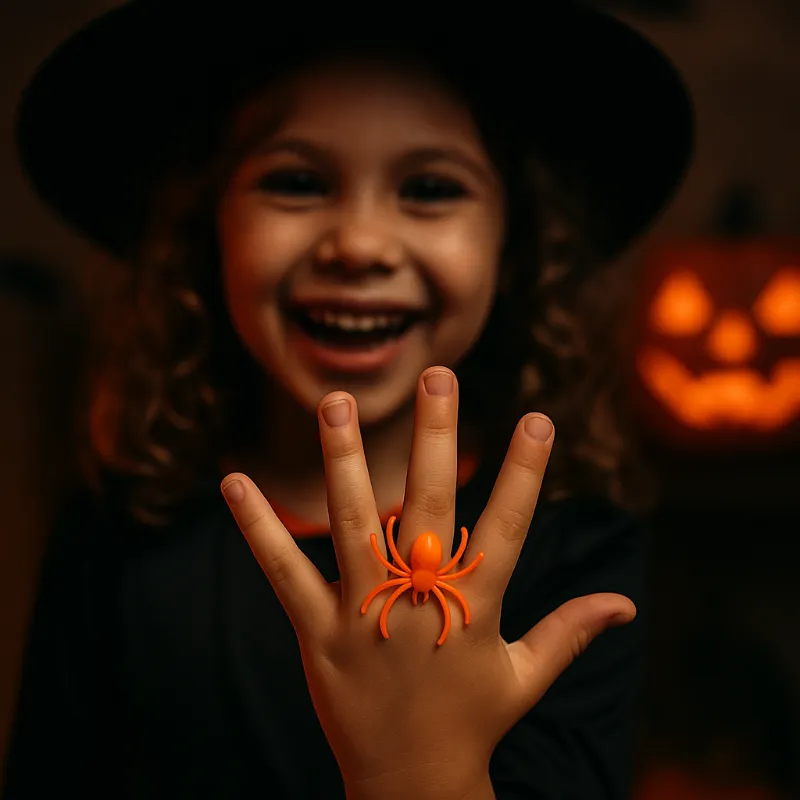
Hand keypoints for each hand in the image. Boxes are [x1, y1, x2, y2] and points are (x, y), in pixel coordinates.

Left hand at [221, 367, 635, 799]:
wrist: (411, 788)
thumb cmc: (472, 723)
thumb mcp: (526, 676)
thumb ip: (570, 630)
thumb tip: (627, 602)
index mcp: (476, 607)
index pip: (508, 527)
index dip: (525, 472)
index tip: (538, 419)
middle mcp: (421, 601)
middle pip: (431, 506)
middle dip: (436, 438)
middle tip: (436, 375)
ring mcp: (365, 614)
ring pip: (354, 524)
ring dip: (344, 459)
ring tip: (335, 402)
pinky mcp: (318, 632)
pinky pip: (283, 571)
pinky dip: (259, 526)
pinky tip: (233, 480)